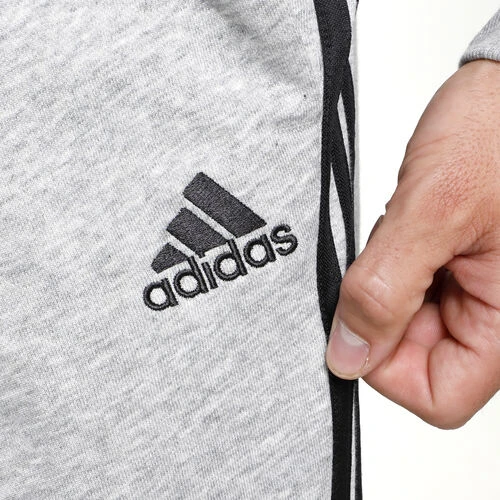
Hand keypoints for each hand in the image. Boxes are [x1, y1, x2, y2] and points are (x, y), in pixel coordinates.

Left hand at [326, 59, 499, 428]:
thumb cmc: (495, 131)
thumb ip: (386, 290)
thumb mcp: (432, 209)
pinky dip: (387, 265)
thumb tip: (349, 355)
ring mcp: (469, 293)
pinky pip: (403, 290)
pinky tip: (399, 230)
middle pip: (414, 361)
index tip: (359, 322)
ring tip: (401, 232)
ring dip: (384, 284)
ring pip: (401, 324)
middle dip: (381, 313)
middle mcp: (491, 313)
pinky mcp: (449, 269)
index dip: (387, 368)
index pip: (438, 396)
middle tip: (384, 256)